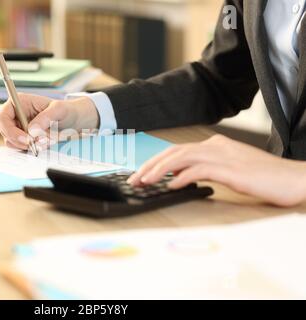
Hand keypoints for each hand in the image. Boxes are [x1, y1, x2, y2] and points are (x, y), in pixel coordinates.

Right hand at [0, 94, 98, 149]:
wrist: (73, 121)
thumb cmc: (66, 111)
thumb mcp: (59, 110)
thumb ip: (45, 118)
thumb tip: (31, 131)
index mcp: (19, 102)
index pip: (2, 117)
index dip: (10, 130)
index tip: (26, 139)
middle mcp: (15, 114)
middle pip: (5, 132)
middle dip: (20, 141)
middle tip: (36, 145)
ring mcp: (18, 127)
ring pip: (12, 142)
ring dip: (27, 146)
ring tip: (45, 142)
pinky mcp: (23, 137)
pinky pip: (20, 147)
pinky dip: (30, 149)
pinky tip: (43, 144)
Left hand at [128, 134, 305, 206]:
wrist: (293, 179)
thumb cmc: (264, 178)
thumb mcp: (228, 171)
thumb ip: (204, 170)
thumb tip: (178, 177)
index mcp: (214, 145)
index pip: (177, 150)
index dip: (156, 162)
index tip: (141, 175)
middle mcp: (216, 146)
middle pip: (174, 151)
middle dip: (150, 165)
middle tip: (134, 179)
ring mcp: (223, 156)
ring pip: (182, 157)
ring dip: (160, 170)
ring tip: (145, 182)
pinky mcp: (231, 169)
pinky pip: (200, 170)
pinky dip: (183, 177)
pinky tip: (172, 186)